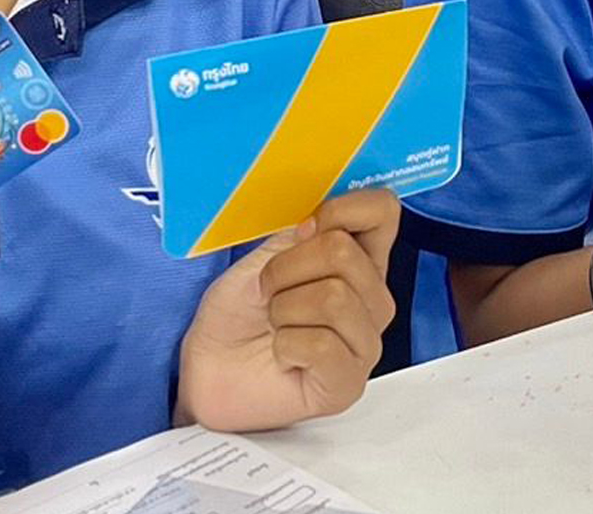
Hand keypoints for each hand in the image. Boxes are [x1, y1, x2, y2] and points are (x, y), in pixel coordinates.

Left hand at [177, 189, 399, 432]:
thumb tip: (319, 223)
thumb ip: (297, 236)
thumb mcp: (261, 259)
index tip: (305, 228)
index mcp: (358, 263)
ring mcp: (364, 344)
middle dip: (286, 268)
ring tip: (275, 324)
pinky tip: (282, 355)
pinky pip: (322, 344)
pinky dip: (286, 344)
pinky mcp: (348, 383)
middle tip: (269, 292)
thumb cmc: (236, 315)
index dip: (343, 209)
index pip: (383, 211)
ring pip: (334, 298)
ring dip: (284, 309)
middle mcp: (371, 301)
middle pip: (345, 253)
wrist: (209, 369)